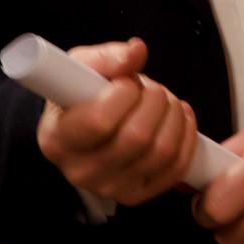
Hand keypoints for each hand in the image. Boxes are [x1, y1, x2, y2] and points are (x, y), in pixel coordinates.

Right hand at [34, 37, 198, 205]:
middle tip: (150, 89)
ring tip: (163, 101)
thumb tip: (136, 51)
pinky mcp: (137, 193)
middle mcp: (80, 170)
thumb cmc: (80, 95)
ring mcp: (110, 187)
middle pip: (136, 137)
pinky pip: (176, 169)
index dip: (124, 93)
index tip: (126, 81)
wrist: (84, 125)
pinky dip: (186, 137)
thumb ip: (108, 57)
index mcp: (58, 139)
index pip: (98, 121)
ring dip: (173, 116)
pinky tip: (177, 118)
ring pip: (161, 151)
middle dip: (155, 100)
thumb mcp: (83, 66)